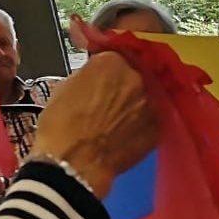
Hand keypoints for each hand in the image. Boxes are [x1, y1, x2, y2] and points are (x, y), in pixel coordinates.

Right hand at [30, 52, 158, 197]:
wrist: (74, 163)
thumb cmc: (60, 125)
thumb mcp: (64, 86)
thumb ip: (87, 73)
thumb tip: (95, 75)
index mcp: (111, 62)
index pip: (114, 55)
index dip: (106, 69)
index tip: (101, 77)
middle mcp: (136, 78)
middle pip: (133, 75)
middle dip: (122, 85)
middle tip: (107, 100)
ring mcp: (150, 102)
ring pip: (144, 97)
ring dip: (133, 104)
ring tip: (115, 119)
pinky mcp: (158, 126)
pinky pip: (150, 118)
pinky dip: (140, 123)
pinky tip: (125, 133)